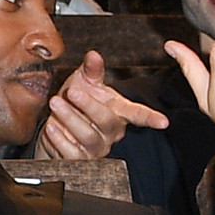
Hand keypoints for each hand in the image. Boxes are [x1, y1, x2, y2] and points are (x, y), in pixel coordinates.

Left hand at [34, 51, 167, 159]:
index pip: (137, 114)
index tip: (163, 122)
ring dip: (70, 119)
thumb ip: (92, 70)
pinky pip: (73, 154)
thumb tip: (94, 55)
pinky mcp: (79, 160)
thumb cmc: (75, 103)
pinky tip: (52, 127)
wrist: (55, 126)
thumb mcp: (84, 82)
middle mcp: (110, 132)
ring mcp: (96, 148)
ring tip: (55, 104)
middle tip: (72, 91)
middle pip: (106, 121)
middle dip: (89, 105)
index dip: (150, 118)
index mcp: (117, 111)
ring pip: (88, 137)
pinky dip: (60, 140)